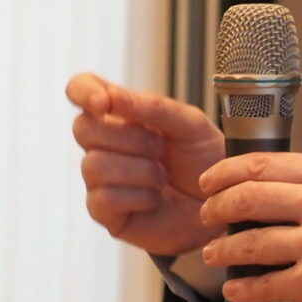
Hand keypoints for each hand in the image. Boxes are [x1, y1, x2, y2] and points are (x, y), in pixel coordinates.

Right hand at [67, 72, 223, 256]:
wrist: (220, 204)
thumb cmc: (205, 162)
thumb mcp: (190, 125)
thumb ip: (152, 106)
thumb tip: (111, 96)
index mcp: (121, 113)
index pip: (81, 89)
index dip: (83, 91)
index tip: (103, 103)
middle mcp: (104, 143)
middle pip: (83, 127)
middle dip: (130, 137)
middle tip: (161, 148)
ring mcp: (100, 179)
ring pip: (94, 165)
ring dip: (140, 171)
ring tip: (163, 177)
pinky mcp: (104, 212)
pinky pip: (104, 198)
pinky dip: (139, 197)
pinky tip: (156, 200)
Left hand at [196, 153, 301, 301]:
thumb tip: (269, 188)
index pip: (264, 164)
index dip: (227, 172)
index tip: (210, 181)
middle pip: (248, 198)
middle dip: (217, 208)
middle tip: (207, 216)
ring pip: (250, 242)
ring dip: (223, 250)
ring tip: (213, 255)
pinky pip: (264, 284)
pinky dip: (243, 289)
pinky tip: (235, 289)